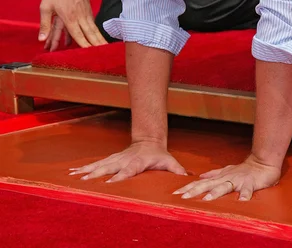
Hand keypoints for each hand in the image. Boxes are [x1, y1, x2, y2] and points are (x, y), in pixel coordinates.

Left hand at [39, 0, 105, 50]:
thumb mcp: (45, 7)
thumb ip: (45, 25)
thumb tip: (41, 39)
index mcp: (69, 18)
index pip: (79, 35)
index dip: (85, 45)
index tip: (91, 53)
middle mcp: (80, 17)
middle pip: (90, 33)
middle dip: (97, 44)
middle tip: (104, 53)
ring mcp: (86, 12)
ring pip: (94, 29)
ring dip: (100, 39)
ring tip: (105, 47)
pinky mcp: (88, 9)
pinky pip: (92, 23)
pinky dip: (96, 31)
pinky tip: (98, 37)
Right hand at [69, 141, 187, 182]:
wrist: (149, 140)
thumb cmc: (159, 155)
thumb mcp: (169, 161)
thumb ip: (176, 170)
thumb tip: (186, 178)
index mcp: (138, 161)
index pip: (129, 169)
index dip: (121, 175)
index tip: (112, 182)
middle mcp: (124, 159)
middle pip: (110, 166)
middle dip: (98, 173)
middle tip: (85, 180)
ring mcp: (116, 159)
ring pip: (100, 164)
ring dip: (87, 170)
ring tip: (74, 177)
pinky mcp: (111, 160)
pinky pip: (96, 164)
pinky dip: (84, 168)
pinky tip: (72, 173)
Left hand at [173, 154, 280, 201]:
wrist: (262, 163)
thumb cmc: (243, 170)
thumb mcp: (226, 170)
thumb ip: (213, 174)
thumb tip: (200, 177)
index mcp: (220, 177)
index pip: (201, 183)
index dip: (189, 187)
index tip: (176, 193)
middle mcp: (226, 178)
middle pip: (208, 185)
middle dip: (195, 191)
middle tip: (183, 197)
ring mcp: (237, 180)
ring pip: (225, 186)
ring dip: (216, 193)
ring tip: (207, 199)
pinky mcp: (250, 183)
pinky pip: (247, 190)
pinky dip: (245, 195)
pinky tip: (242, 201)